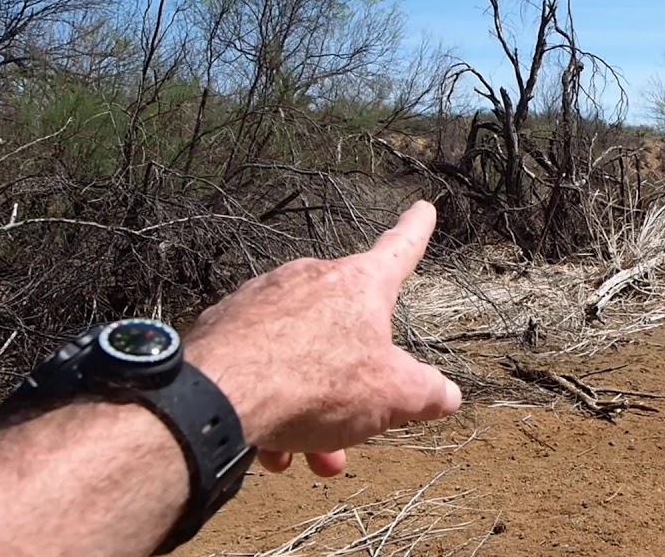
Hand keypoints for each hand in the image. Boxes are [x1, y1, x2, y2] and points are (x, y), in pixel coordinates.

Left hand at [186, 200, 460, 476]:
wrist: (217, 397)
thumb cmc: (315, 383)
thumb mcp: (392, 396)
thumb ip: (426, 393)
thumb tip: (447, 395)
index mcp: (359, 284)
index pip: (399, 249)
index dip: (415, 231)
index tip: (422, 209)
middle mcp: (310, 279)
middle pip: (345, 330)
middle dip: (353, 384)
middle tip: (355, 427)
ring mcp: (261, 300)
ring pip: (300, 356)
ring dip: (310, 407)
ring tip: (308, 454)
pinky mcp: (221, 327)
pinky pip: (259, 364)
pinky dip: (270, 403)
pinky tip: (268, 447)